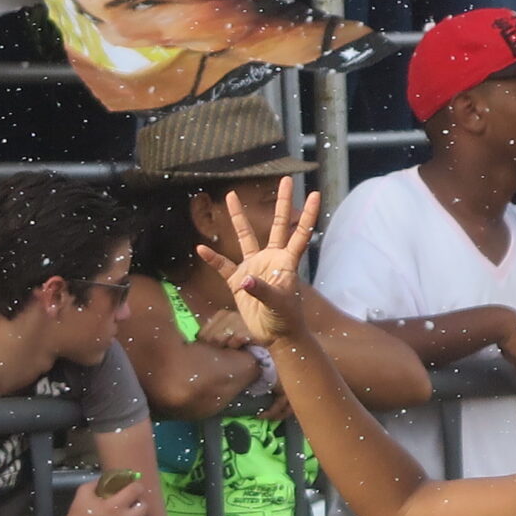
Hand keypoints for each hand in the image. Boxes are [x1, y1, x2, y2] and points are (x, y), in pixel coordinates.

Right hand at [197, 177, 320, 342]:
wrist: (276, 336)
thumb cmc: (285, 320)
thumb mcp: (278, 305)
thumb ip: (263, 291)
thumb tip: (246, 281)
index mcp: (287, 261)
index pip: (299, 233)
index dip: (307, 214)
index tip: (314, 194)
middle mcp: (272, 259)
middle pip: (277, 225)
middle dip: (281, 203)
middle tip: (284, 179)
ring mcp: (255, 267)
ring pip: (246, 237)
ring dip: (239, 219)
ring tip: (231, 197)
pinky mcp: (239, 281)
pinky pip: (223, 266)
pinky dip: (213, 258)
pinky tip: (202, 248)